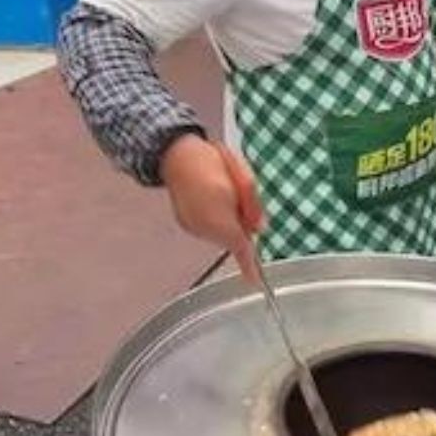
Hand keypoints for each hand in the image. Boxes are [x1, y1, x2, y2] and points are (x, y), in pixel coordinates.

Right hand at [160, 134, 265, 283]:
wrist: (176, 153)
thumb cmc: (210, 160)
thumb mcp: (242, 177)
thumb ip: (253, 206)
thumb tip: (259, 228)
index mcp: (220, 218)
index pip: (241, 248)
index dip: (250, 267)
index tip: (256, 282)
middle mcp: (203, 228)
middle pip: (232, 238)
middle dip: (240, 224)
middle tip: (236, 194)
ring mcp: (192, 227)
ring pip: (220, 233)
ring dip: (226, 219)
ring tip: (220, 190)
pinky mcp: (185, 223)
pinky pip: (207, 228)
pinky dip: (213, 218)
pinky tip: (209, 196)